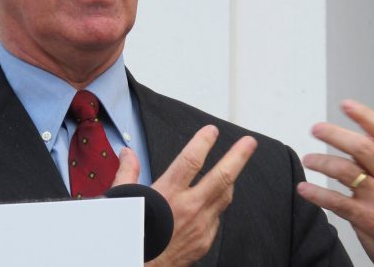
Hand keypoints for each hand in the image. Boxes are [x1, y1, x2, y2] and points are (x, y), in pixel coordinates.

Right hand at [113, 125, 257, 266]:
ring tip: (235, 166)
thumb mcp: (124, 200)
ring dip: (231, 179)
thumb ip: (128, 173)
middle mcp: (189, 208)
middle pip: (222, 176)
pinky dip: (217, 205)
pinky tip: (215, 200)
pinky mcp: (204, 241)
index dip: (204, 141)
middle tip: (249, 143)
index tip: (211, 131)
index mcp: (168, 194)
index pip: (192, 160)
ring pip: (224, 196)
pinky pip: (217, 218)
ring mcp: (200, 226)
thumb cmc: (131, 237)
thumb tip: (128, 154)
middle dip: (238, 156)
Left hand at [297, 99, 373, 266]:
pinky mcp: (368, 218)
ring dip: (322, 161)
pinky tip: (304, 188)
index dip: (365, 116)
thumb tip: (356, 138)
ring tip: (307, 159)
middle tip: (316, 129)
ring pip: (346, 171)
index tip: (346, 105)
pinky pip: (336, 201)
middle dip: (335, 134)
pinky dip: (316, 193)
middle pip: (362, 147)